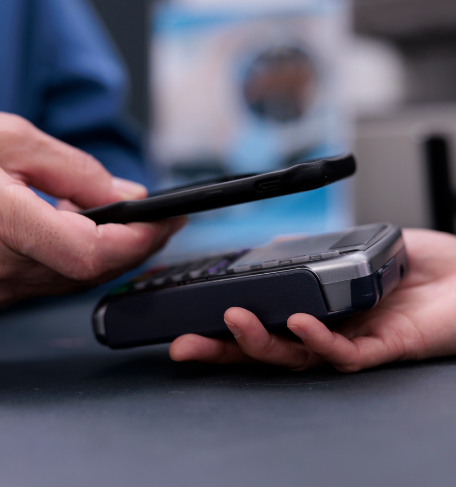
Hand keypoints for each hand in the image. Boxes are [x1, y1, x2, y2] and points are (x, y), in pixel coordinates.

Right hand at [0, 113, 184, 304]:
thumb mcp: (7, 142)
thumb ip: (72, 169)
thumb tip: (125, 193)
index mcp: (2, 226)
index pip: (93, 252)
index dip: (140, 238)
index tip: (168, 219)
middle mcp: (2, 269)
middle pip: (95, 270)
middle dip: (141, 244)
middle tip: (167, 220)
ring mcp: (0, 286)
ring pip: (80, 278)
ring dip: (118, 252)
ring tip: (142, 222)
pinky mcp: (0, 288)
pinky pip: (57, 279)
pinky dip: (88, 258)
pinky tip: (97, 234)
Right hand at [170, 228, 455, 371]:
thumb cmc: (415, 262)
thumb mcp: (351, 247)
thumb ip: (310, 251)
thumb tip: (270, 247)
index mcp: (314, 308)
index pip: (262, 321)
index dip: (224, 327)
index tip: (189, 321)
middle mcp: (325, 329)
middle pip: (266, 348)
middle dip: (222, 350)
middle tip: (187, 344)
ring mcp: (349, 341)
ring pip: (295, 355)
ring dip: (260, 341)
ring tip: (234, 322)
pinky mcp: (380, 349)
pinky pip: (343, 352)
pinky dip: (317, 337)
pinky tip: (299, 321)